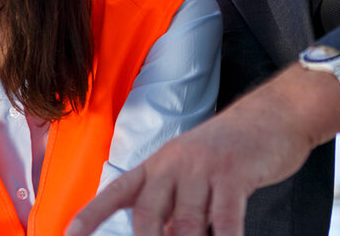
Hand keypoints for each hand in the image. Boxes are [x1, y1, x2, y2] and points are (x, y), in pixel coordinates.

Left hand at [65, 66, 339, 235]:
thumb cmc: (228, 151)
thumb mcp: (191, 173)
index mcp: (157, 165)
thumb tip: (161, 235)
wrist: (272, 115)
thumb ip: (174, 207)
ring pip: (187, 223)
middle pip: (147, 214)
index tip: (67, 235)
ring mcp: (203, 168)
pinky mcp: (234, 174)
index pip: (115, 193)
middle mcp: (173, 164)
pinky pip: (225, 220)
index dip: (89, 216)